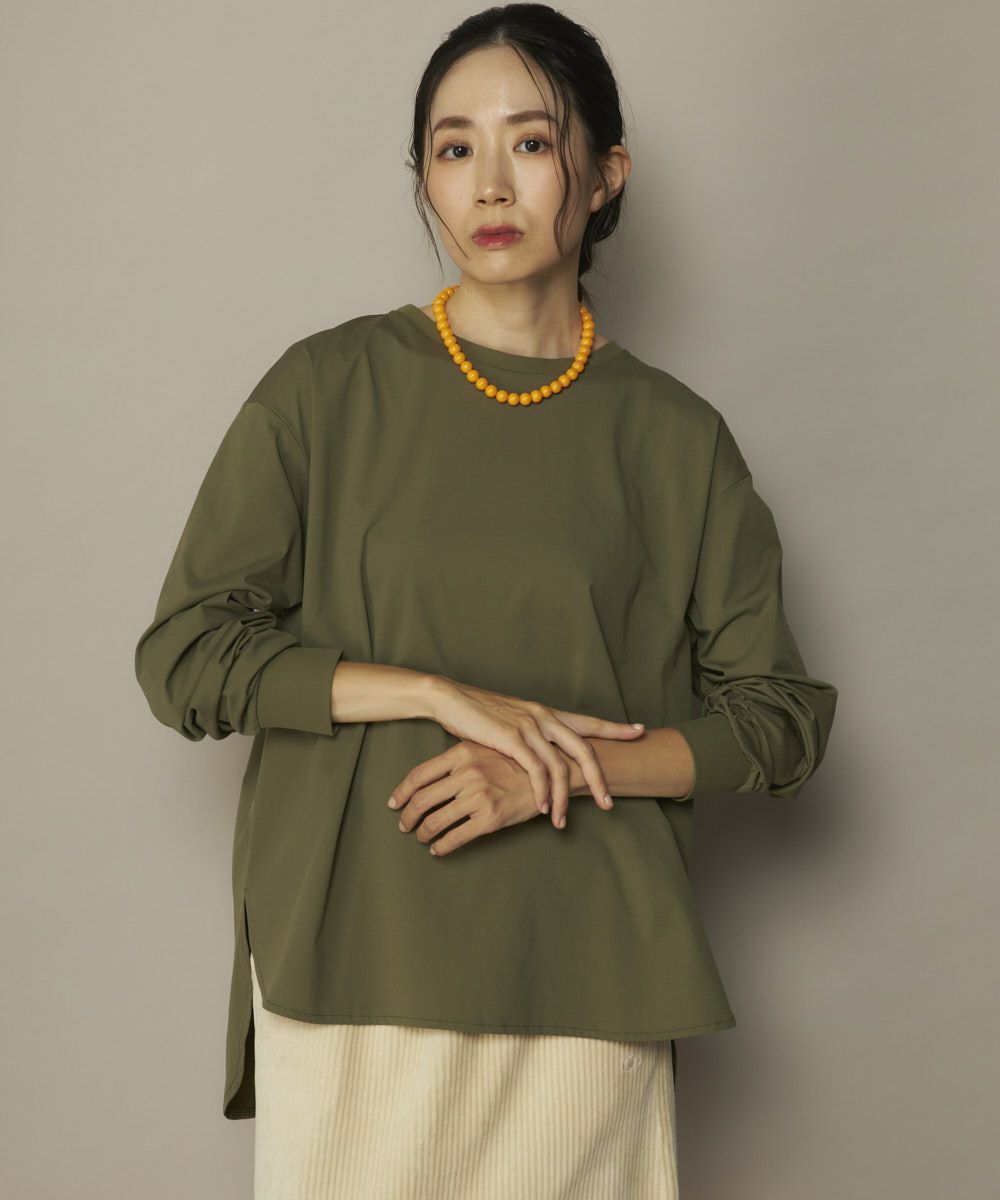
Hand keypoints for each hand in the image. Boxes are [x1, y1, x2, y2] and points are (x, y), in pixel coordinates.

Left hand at [392, 739, 562, 855]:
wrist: (553, 773)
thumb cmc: (517, 762)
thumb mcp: (486, 749)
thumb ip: (459, 759)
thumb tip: (429, 777)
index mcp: (462, 753)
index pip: (419, 775)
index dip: (402, 792)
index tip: (393, 803)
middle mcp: (468, 773)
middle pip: (422, 800)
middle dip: (408, 817)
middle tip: (404, 825)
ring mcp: (479, 796)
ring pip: (436, 821)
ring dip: (423, 833)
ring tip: (421, 837)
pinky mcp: (491, 818)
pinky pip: (455, 837)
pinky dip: (441, 846)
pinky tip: (438, 849)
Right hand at [422, 675, 643, 828]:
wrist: (450, 698)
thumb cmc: (477, 712)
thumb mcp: (511, 722)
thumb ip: (530, 736)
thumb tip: (540, 756)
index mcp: (547, 713)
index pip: (589, 721)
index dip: (615, 727)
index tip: (639, 731)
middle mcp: (544, 717)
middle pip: (584, 749)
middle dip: (599, 778)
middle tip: (609, 803)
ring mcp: (530, 726)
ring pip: (560, 766)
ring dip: (563, 798)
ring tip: (562, 821)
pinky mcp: (512, 737)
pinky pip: (536, 770)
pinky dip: (542, 792)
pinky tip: (541, 808)